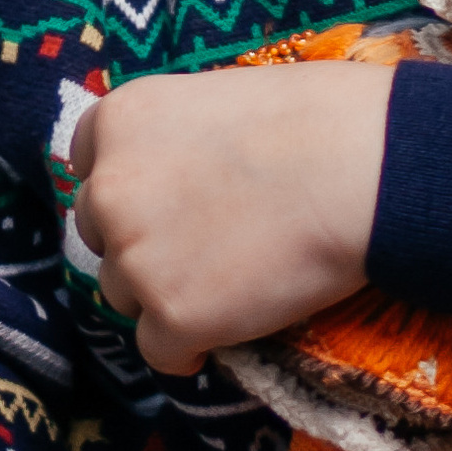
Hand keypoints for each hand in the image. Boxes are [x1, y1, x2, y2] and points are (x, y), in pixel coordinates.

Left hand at [68, 67, 391, 376]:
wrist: (361, 171)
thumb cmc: (316, 119)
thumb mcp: (218, 99)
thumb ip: (176, 137)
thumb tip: (179, 172)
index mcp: (119, 122)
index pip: (90, 168)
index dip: (129, 190)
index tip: (165, 203)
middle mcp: (108, 190)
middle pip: (100, 235)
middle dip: (141, 243)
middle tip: (201, 247)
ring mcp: (135, 258)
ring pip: (124, 294)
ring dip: (163, 294)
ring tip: (228, 286)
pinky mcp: (173, 318)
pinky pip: (160, 351)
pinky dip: (187, 348)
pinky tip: (227, 334)